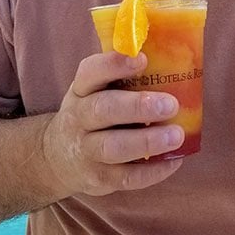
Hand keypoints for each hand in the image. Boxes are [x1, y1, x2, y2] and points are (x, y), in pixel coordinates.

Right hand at [41, 52, 184, 198]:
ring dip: (147, 141)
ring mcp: (86, 150)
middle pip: (102, 110)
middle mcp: (79, 117)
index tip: (142, 59)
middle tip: (171, 104)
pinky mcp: (98, 178)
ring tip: (177, 136)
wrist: (57, 157)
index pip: (91, 72)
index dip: (114, 64)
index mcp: (82, 89)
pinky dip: (152, 171)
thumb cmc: (93, 112)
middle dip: (137, 107)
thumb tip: (172, 56)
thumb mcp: (97, 89)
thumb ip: (124, 76)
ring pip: (112, 147)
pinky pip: (125, 177)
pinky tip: (174, 160)